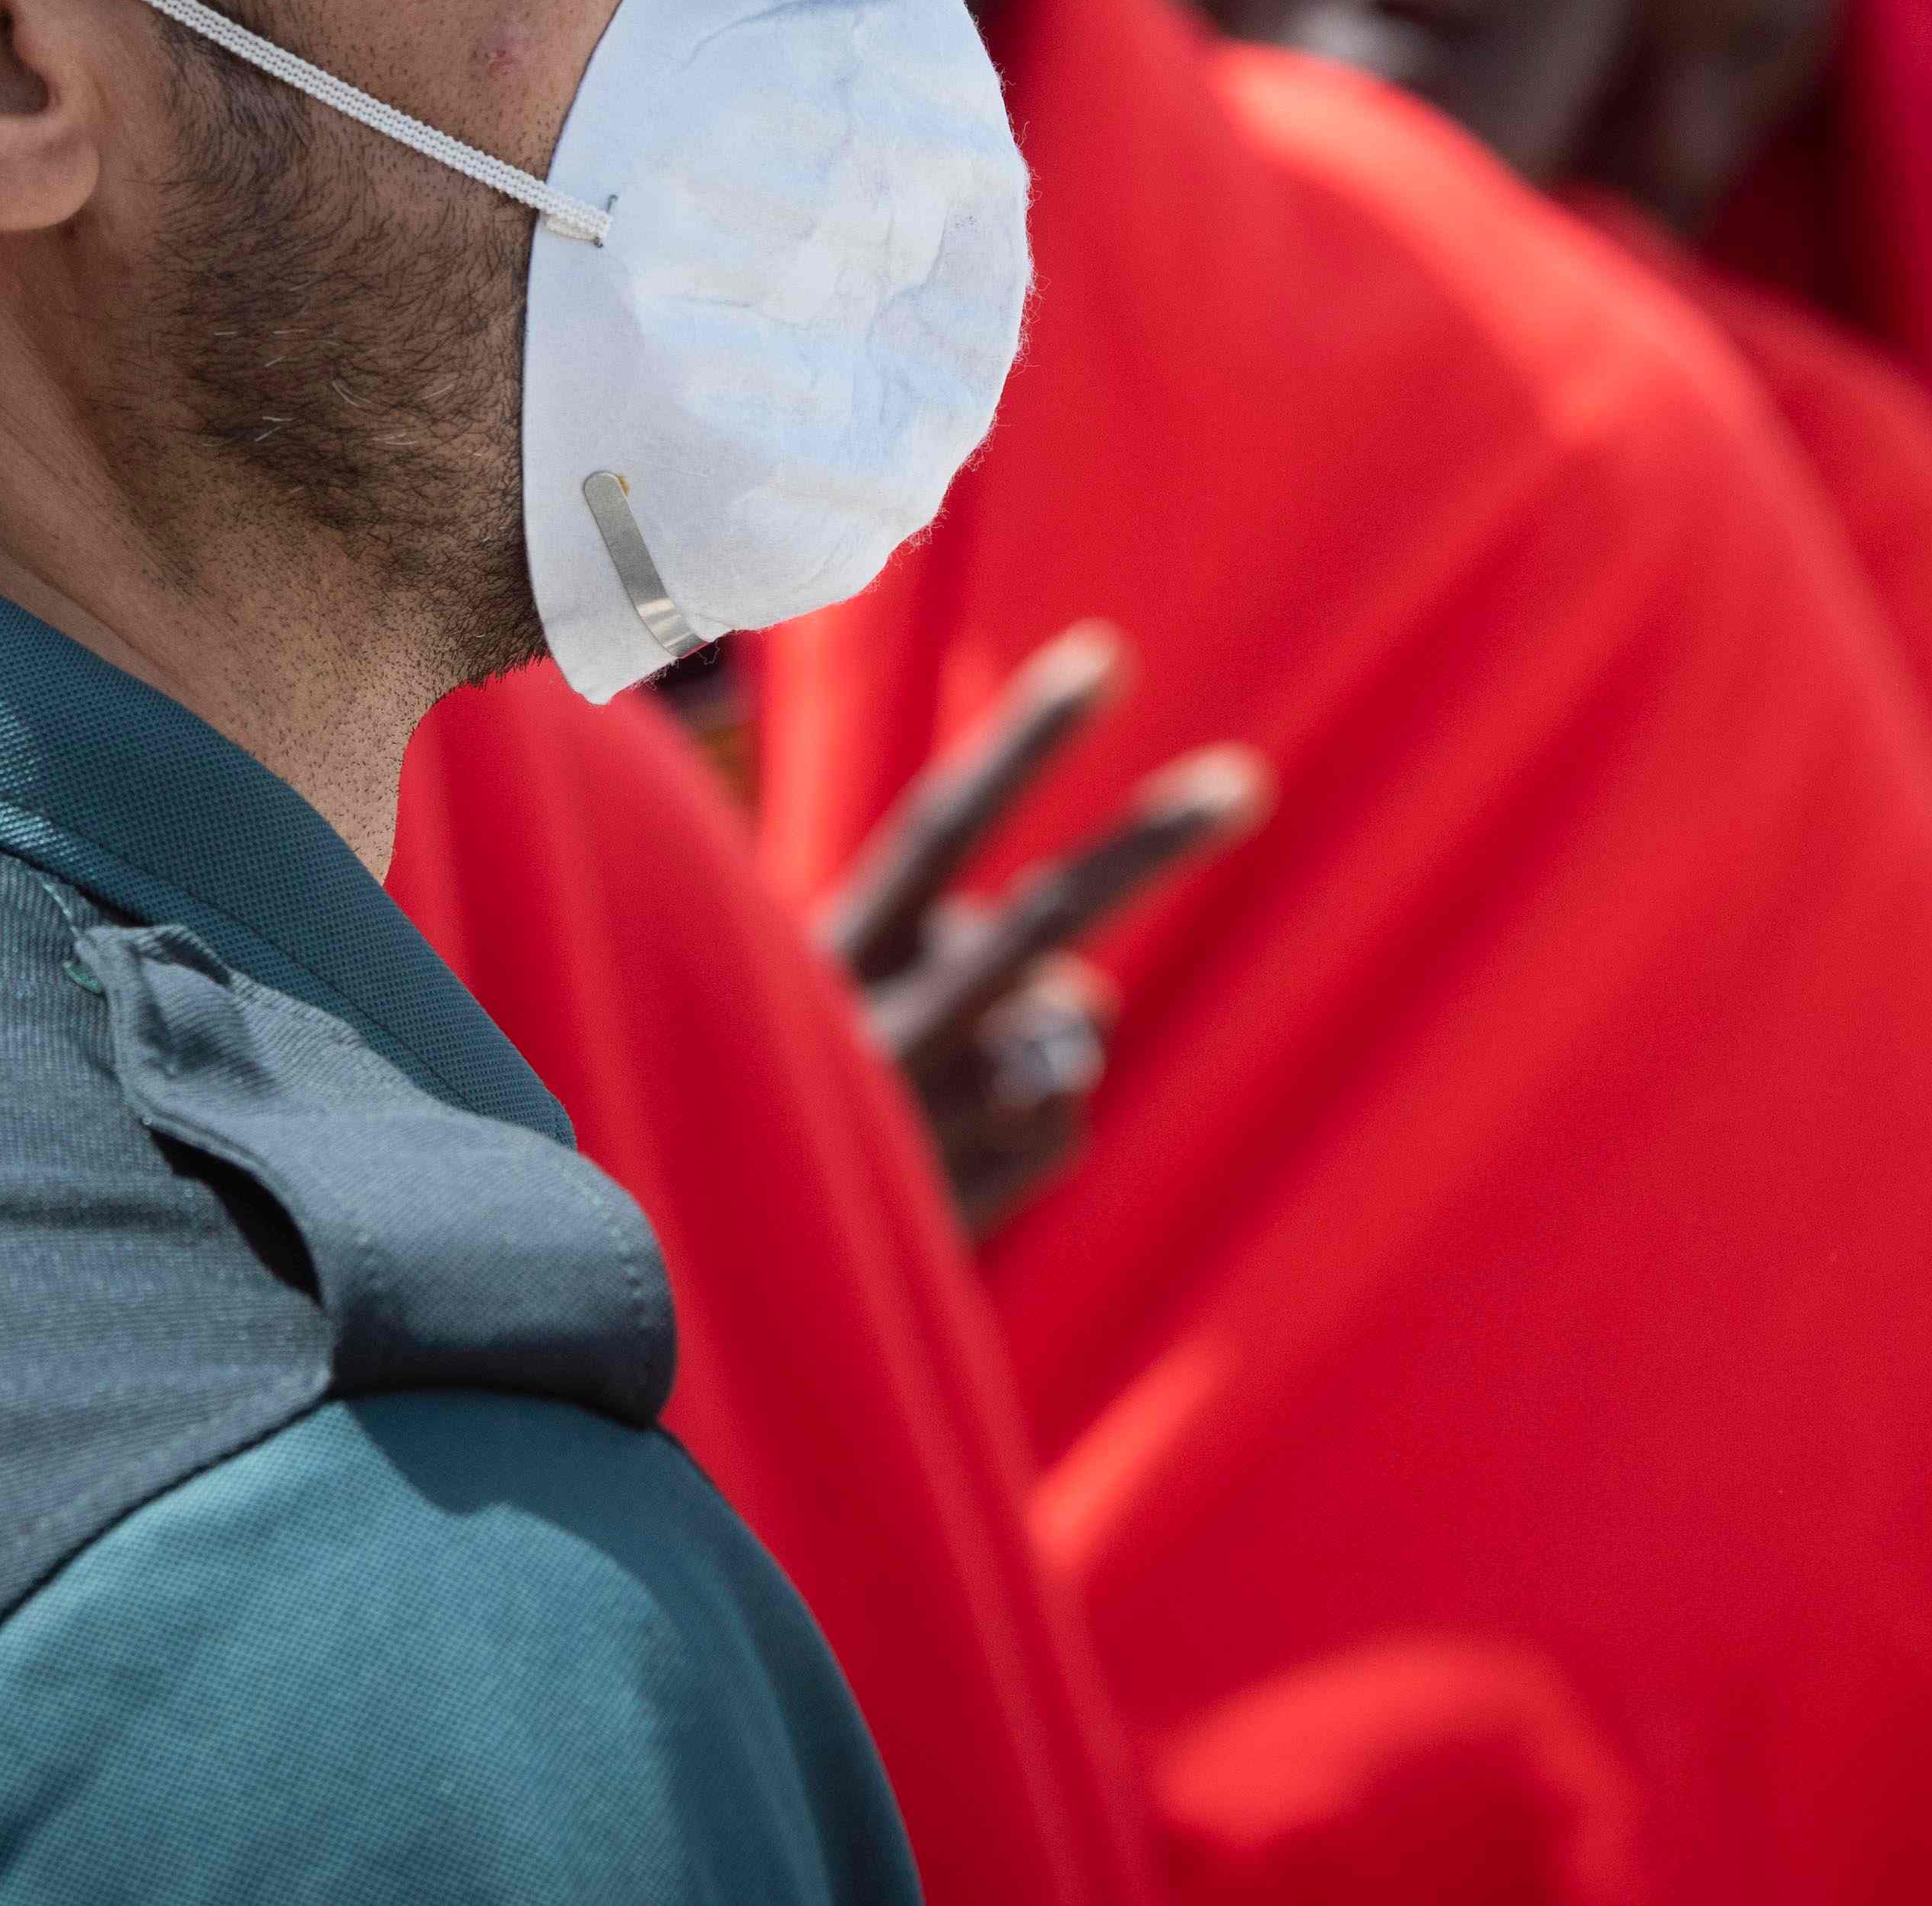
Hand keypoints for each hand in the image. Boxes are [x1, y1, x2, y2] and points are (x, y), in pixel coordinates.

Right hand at [819, 623, 1268, 1238]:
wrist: (687, 1274)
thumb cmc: (769, 1098)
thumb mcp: (835, 999)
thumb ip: (956, 961)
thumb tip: (1088, 984)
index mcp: (827, 956)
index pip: (942, 829)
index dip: (1026, 744)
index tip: (1107, 657)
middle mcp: (874, 1031)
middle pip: (1043, 920)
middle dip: (1149, 844)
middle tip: (1245, 783)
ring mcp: (924, 1123)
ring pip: (1069, 1031)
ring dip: (1045, 1040)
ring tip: (944, 1082)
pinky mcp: (958, 1206)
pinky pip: (1062, 1128)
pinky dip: (1028, 1132)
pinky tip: (944, 1166)